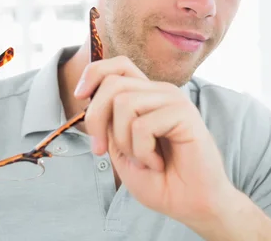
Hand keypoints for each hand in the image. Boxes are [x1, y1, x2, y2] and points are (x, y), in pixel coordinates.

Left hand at [74, 56, 235, 224]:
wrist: (191, 204)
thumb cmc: (160, 181)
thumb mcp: (121, 149)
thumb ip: (109, 122)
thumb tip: (92, 99)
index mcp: (147, 97)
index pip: (118, 65)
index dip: (94, 74)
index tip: (80, 97)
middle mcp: (161, 93)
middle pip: (113, 84)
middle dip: (96, 119)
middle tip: (102, 149)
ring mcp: (174, 101)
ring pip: (124, 103)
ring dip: (124, 142)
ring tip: (142, 159)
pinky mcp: (184, 113)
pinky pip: (143, 125)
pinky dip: (143, 152)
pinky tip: (159, 163)